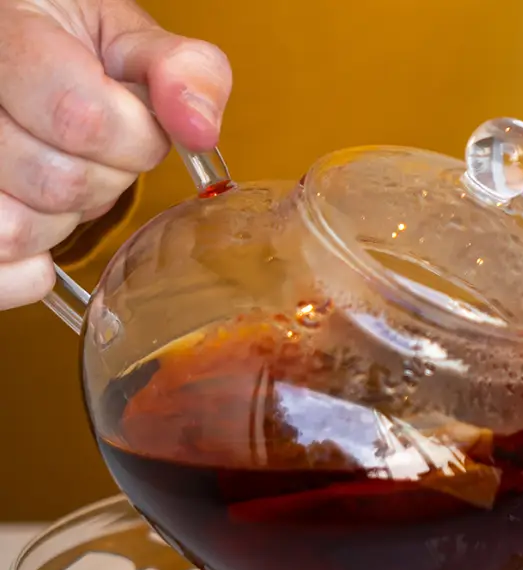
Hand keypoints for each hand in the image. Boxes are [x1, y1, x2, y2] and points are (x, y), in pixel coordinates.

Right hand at [0, 0, 231, 309]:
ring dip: (63, 222)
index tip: (137, 126)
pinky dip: (32, 273)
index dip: (134, 139)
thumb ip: (177, 69)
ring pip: (16, 229)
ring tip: (60, 184)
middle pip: (58, 182)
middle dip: (104, 180)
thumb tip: (198, 127)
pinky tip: (43, 235)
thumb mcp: (124, 39)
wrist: (18, 52)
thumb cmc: (68, 52)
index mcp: (8, 38)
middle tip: (96, 155)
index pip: (81, 118)